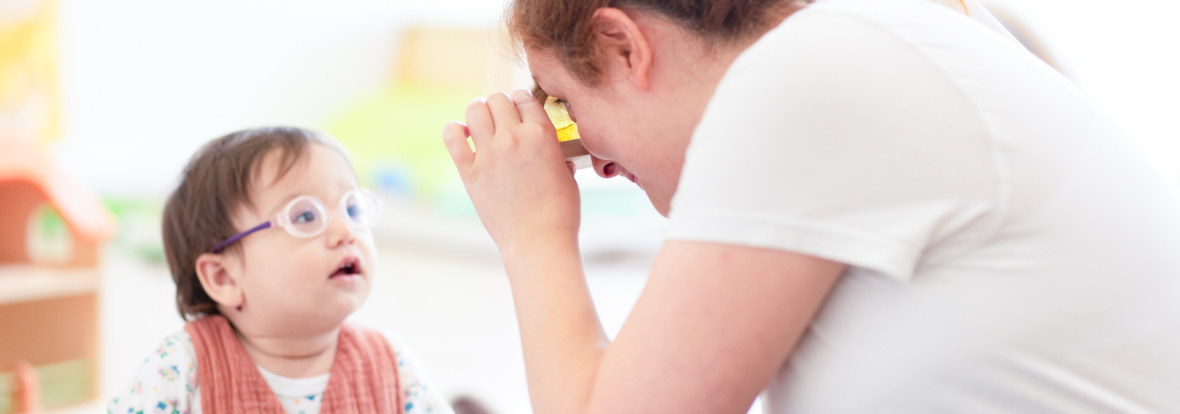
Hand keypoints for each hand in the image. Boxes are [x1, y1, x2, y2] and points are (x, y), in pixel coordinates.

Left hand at [443, 90, 581, 255]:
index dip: (522, 102)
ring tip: (482, 125)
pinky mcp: (469, 172)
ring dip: (479, 112)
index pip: (524, 98)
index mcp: (541, 134)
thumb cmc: (559, 213)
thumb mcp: (568, 175)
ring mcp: (489, 154)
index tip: (520, 111)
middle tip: (501, 119)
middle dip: (500, 105)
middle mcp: (513, 138)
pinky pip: (452, 136)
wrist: (538, 242)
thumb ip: (556, 155)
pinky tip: (464, 137)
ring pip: (475, 109)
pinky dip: (455, 131)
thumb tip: (553, 151)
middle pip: (498, 99)